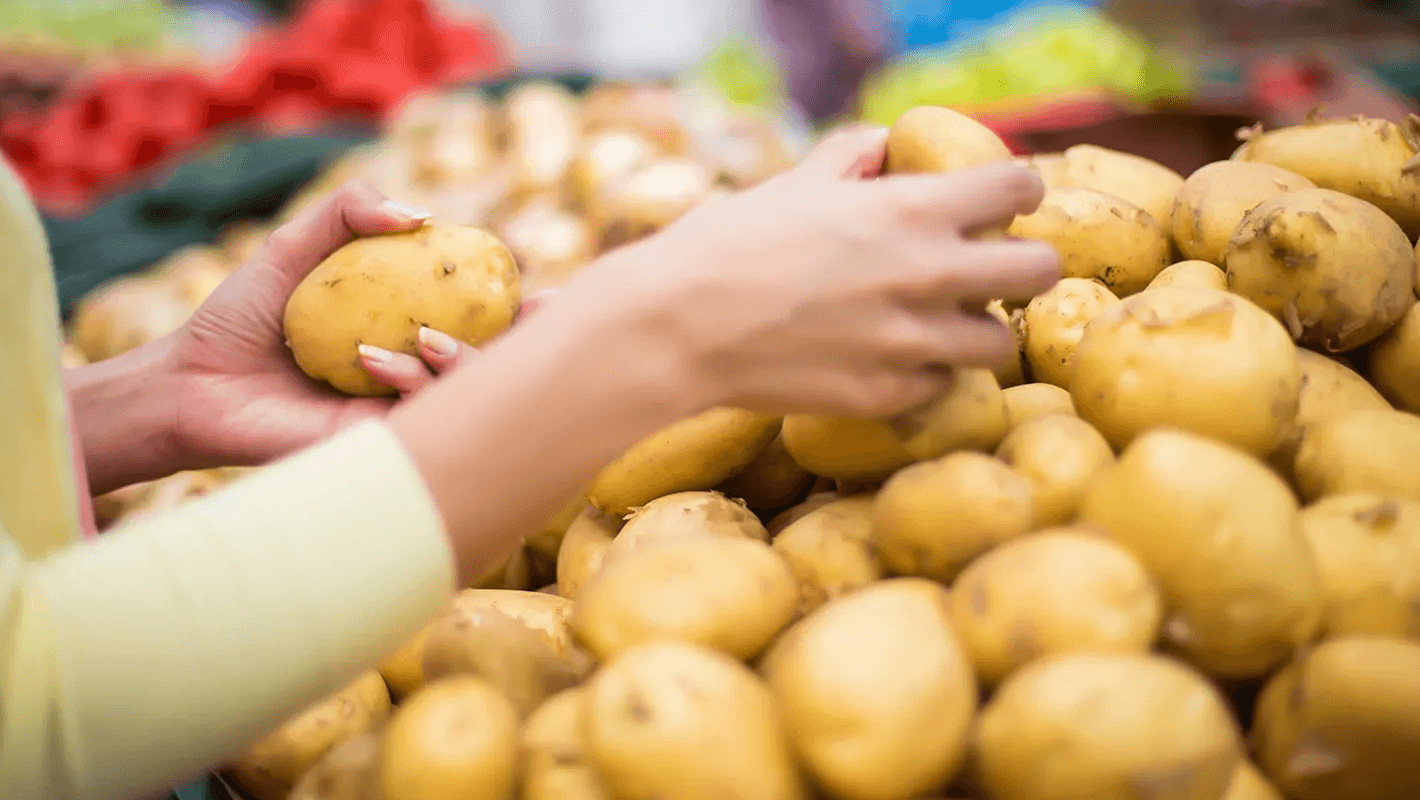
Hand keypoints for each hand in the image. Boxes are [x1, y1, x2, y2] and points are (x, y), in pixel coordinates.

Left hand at [168, 181, 535, 468]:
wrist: (193, 385)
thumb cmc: (243, 317)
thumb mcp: (295, 247)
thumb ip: (350, 209)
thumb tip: (420, 215)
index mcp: (411, 329)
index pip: (484, 319)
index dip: (525, 305)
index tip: (547, 281)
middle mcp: (418, 373)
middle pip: (501, 362)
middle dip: (534, 340)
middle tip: (544, 312)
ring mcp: (405, 412)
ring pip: (471, 392)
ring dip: (462, 361)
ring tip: (420, 336)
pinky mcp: (383, 447)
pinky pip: (424, 419)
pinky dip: (412, 383)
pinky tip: (372, 360)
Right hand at [555, 124, 1058, 417]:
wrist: (680, 327)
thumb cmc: (729, 244)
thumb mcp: (794, 183)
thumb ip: (851, 158)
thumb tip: (881, 148)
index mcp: (912, 209)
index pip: (1019, 186)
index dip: (1018, 190)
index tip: (1002, 202)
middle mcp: (929, 275)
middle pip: (1038, 272)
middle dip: (1024, 266)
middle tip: (990, 269)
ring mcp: (913, 342)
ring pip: (999, 342)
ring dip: (975, 329)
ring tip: (936, 323)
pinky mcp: (889, 395)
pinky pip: (938, 383)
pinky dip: (922, 371)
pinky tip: (886, 359)